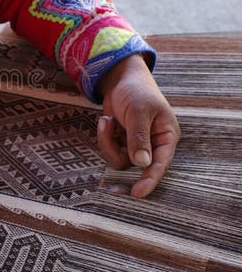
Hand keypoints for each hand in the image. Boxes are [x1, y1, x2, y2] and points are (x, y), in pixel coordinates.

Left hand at [96, 54, 179, 197]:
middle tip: (110, 177)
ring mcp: (135, 145)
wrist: (120, 79)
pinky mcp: (121, 142)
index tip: (138, 193)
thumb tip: (142, 163)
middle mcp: (152, 144)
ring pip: (119, 159)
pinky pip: (110, 150)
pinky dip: (105, 136)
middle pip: (137, 165)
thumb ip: (139, 137)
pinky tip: (106, 120)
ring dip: (108, 141)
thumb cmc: (137, 91)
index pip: (160, 163)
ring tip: (107, 121)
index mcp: (166, 136)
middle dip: (118, 154)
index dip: (150, 179)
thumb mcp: (140, 111)